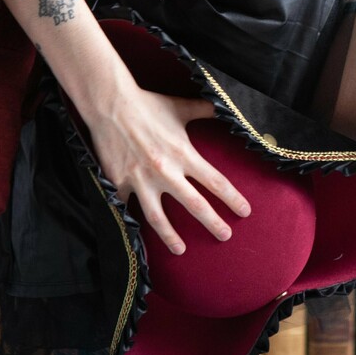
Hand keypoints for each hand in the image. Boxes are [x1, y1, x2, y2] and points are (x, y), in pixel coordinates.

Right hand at [82, 86, 250, 255]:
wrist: (110, 104)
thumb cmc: (148, 104)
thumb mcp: (179, 107)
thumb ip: (202, 109)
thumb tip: (221, 106)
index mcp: (184, 154)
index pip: (216, 182)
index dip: (233, 199)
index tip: (244, 212)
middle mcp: (165, 172)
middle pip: (195, 205)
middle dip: (213, 223)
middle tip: (225, 236)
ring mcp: (141, 180)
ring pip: (159, 218)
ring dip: (171, 237)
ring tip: (180, 250)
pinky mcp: (119, 183)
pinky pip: (127, 208)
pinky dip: (132, 222)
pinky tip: (137, 235)